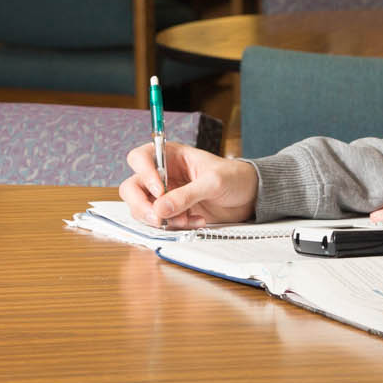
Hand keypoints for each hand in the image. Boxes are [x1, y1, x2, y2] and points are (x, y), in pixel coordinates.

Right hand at [120, 142, 257, 227]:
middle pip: (132, 188)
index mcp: (169, 156)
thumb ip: (186, 195)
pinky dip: (175, 226)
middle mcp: (161, 174)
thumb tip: (160, 209)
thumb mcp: (212, 182)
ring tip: (187, 219)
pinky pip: (161, 222)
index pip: (139, 158)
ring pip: (143, 209)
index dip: (143, 173)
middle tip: (158, 218)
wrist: (250, 196)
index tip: (159, 190)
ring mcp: (165, 195)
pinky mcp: (173, 212)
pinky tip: (196, 221)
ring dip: (161, 219)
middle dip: (141, 205)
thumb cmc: (233, 178)